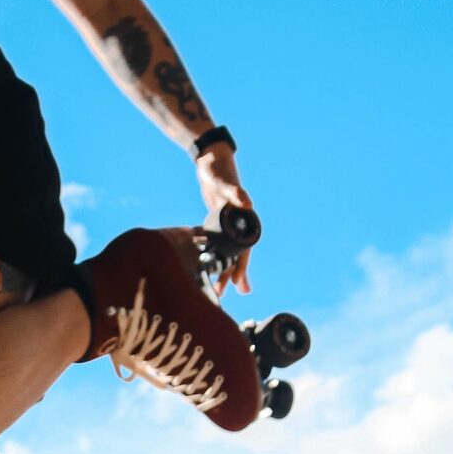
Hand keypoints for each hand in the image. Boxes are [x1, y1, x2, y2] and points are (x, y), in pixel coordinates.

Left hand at [195, 144, 253, 296]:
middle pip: (235, 255)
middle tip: (222, 294)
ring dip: (222, 268)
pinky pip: (216, 242)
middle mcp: (237, 224)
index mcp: (243, 219)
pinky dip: (212, 253)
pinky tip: (205, 264)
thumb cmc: (219, 169)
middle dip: (230, 275)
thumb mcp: (226, 182)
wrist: (211, 159)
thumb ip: (236, 192)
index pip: (245, 249)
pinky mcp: (216, 220)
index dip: (241, 267)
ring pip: (226, 251)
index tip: (238, 283)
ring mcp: (227, 223)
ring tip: (216, 288)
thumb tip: (247, 204)